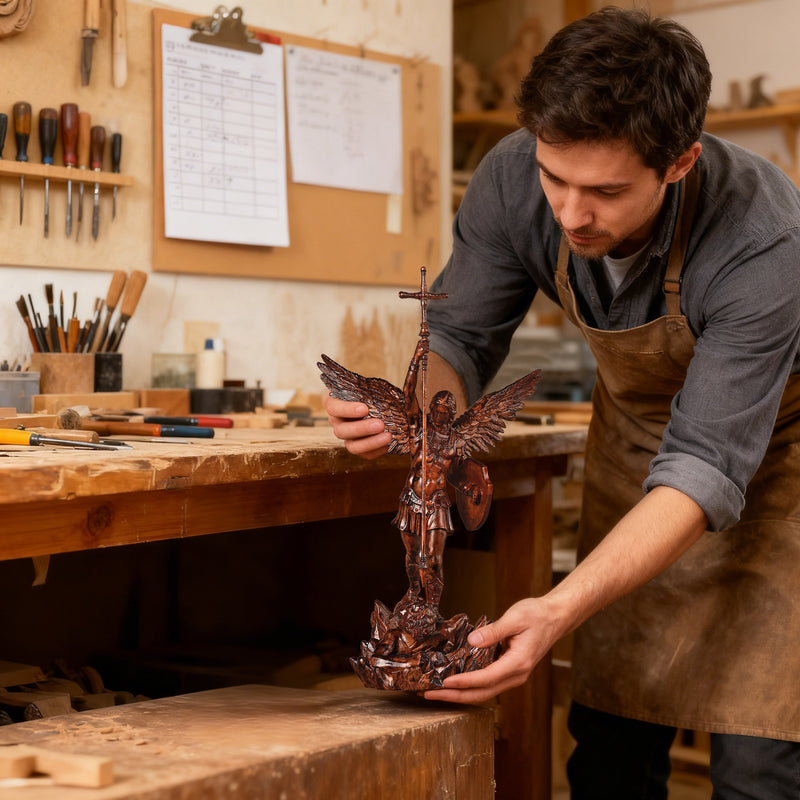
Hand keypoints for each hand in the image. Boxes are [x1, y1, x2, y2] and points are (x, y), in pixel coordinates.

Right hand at [323, 394, 390, 458]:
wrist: (375, 402)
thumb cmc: (369, 392)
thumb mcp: (367, 386)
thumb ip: (370, 390)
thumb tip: (389, 394)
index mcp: (334, 403)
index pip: (333, 407)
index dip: (347, 410)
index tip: (364, 408)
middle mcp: (336, 422)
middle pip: (342, 430)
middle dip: (362, 429)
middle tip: (380, 424)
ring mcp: (346, 437)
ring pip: (352, 446)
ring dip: (370, 442)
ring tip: (387, 436)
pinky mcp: (357, 447)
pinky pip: (364, 454)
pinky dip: (376, 451)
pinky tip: (388, 444)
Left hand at [423, 597, 558, 703]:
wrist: (555, 617)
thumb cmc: (537, 615)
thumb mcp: (515, 618)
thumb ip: (493, 631)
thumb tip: (472, 640)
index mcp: (518, 663)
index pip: (486, 678)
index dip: (464, 682)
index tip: (444, 683)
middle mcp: (516, 675)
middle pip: (482, 693)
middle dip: (455, 696)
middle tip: (429, 694)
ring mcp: (513, 675)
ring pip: (484, 691)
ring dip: (460, 694)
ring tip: (436, 691)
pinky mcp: (509, 671)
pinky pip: (487, 683)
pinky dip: (469, 685)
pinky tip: (454, 681)